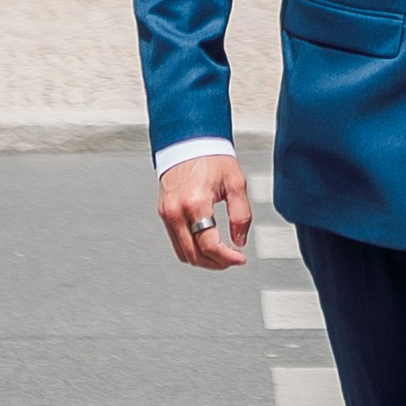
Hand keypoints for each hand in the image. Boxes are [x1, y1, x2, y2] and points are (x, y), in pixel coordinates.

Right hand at [157, 150, 250, 268]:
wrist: (189, 142)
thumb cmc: (212, 158)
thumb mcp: (236, 184)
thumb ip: (241, 215)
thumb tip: (239, 241)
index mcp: (196, 202)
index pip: (209, 245)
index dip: (227, 258)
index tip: (239, 258)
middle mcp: (177, 210)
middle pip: (194, 254)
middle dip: (215, 263)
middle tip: (232, 260)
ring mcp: (167, 213)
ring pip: (182, 253)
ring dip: (203, 260)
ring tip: (221, 256)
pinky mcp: (164, 213)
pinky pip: (176, 241)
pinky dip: (191, 249)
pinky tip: (206, 245)